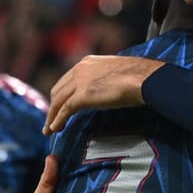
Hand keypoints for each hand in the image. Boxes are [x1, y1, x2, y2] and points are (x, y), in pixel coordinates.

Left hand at [44, 55, 164, 134]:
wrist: (144, 78)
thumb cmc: (138, 76)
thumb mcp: (115, 73)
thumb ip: (104, 79)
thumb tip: (105, 89)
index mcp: (87, 62)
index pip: (67, 79)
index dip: (61, 94)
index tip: (59, 105)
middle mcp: (80, 69)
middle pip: (58, 89)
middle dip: (53, 106)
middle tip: (52, 119)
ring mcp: (80, 81)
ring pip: (58, 101)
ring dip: (52, 116)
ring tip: (49, 130)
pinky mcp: (82, 95)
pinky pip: (64, 110)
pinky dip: (57, 120)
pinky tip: (54, 129)